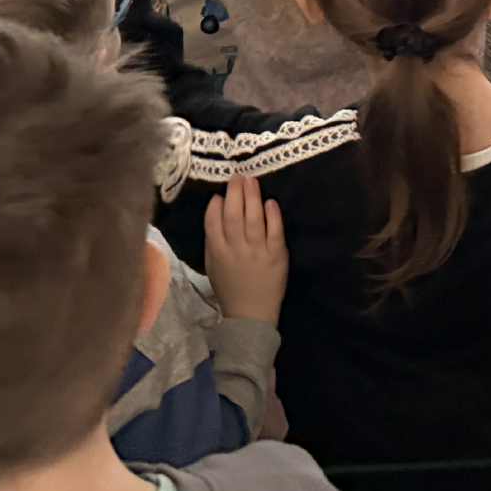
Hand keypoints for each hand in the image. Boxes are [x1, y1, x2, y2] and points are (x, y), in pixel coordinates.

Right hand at [204, 175, 286, 321]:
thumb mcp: (213, 265)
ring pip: (253, 219)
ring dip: (252, 197)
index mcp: (218, 253)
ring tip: (251, 181)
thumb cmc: (230, 288)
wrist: (251, 314)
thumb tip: (216, 210)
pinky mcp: (276, 255)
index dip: (215, 206)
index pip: (213, 223)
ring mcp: (257, 251)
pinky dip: (272, 215)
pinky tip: (270, 202)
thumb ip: (213, 240)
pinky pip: (274, 231)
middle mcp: (236, 249)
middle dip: (234, 193)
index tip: (218, 194)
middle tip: (237, 176)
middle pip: (233, 216)